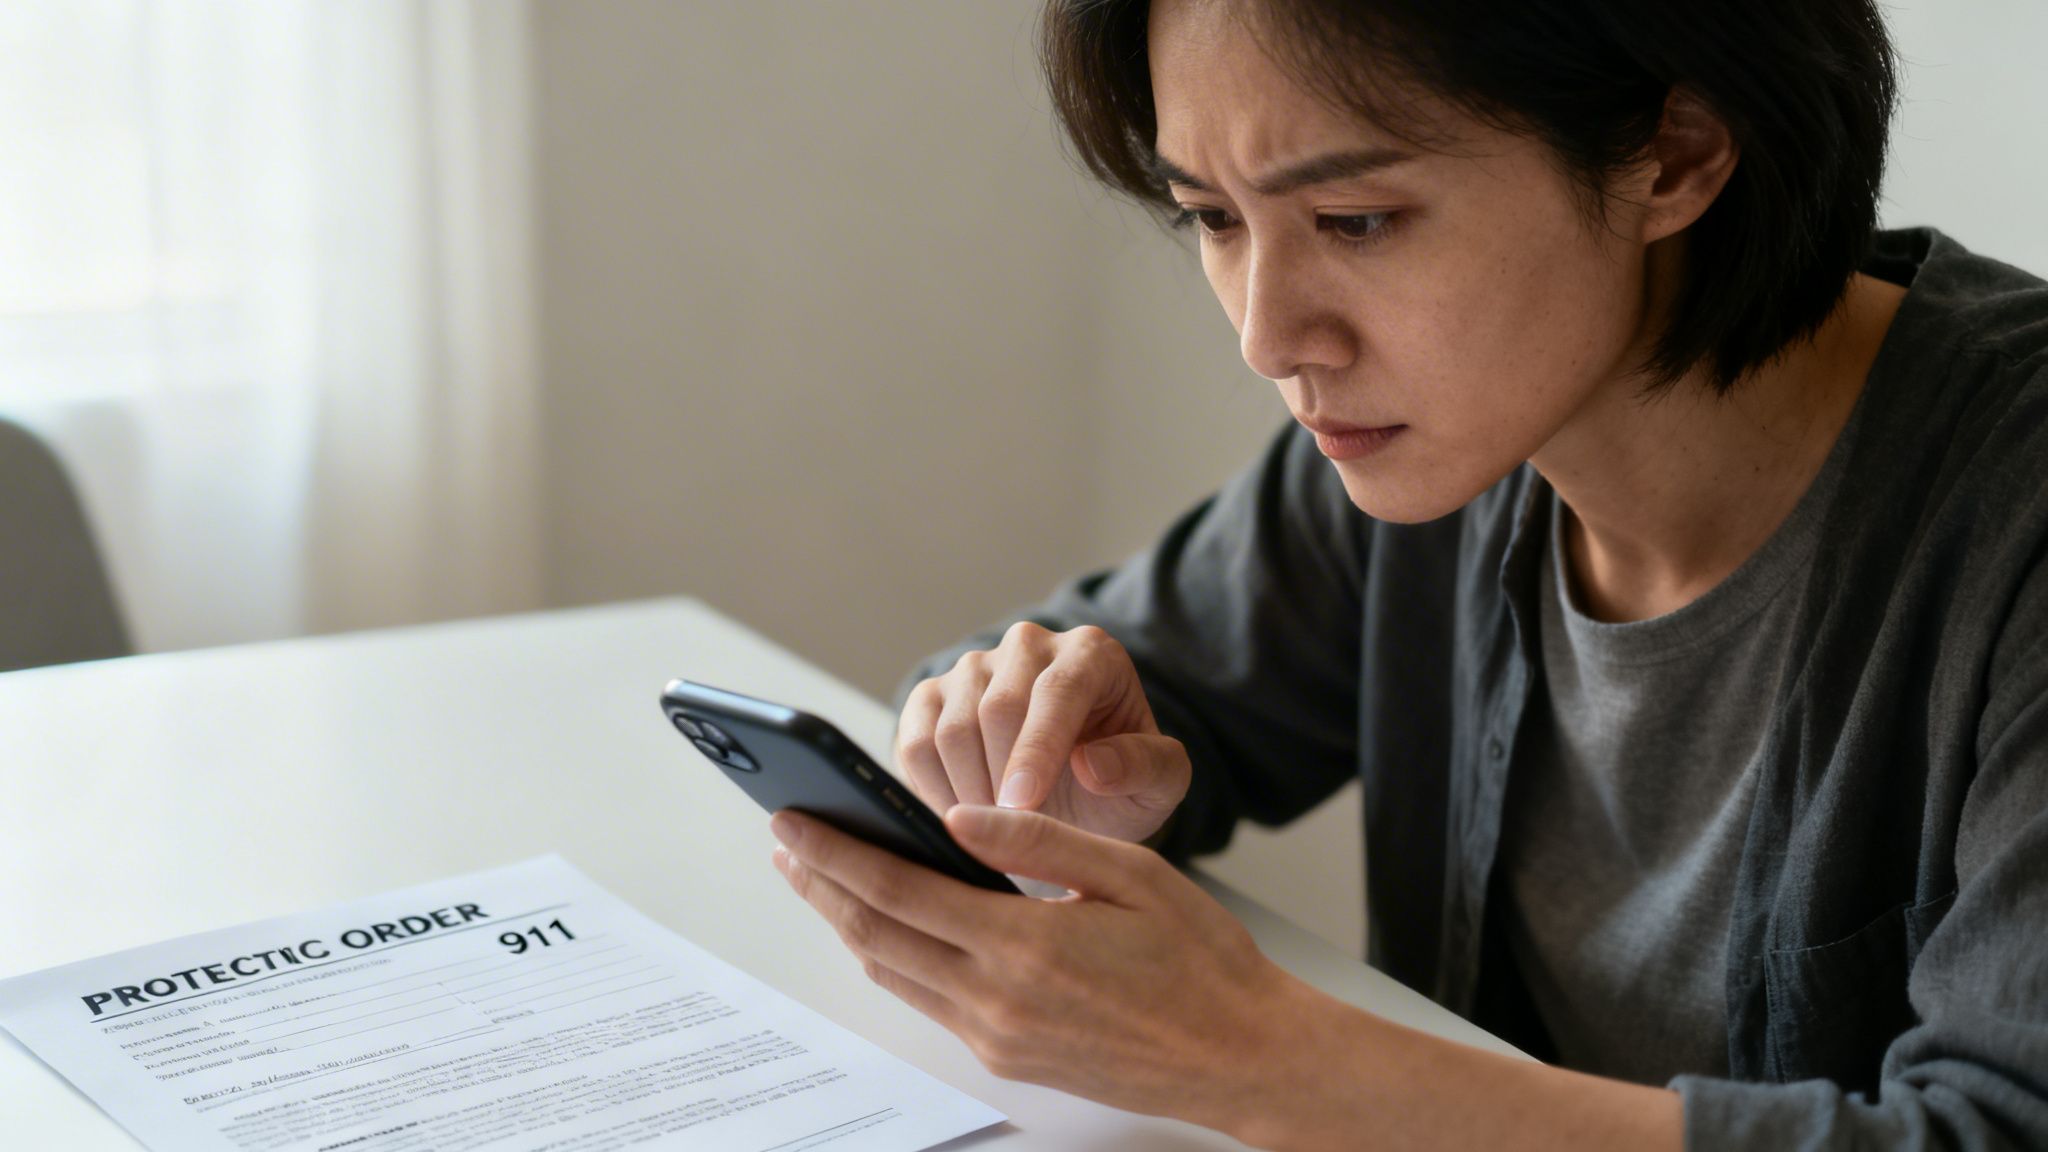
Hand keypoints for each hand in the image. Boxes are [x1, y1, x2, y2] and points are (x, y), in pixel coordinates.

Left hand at [769, 803, 1313, 1134]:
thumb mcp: (1130, 874)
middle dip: (821, 884)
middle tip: (784, 841)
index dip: (836, 853)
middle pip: (877, 934)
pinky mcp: (1007, 1056)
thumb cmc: (1200, 960)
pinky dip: (891, 957)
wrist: (1242, 1056)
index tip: (792, 822)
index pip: (899, 889)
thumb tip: (954, 817)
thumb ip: (1037, 840)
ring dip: (846, 921)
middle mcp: (996, 999)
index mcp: (1024, 945)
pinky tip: (884, 927)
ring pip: (893, 972)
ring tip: (817, 879)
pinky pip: (927, 1000)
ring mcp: (997, 1036)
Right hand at [897, 622, 1189, 842]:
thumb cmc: (1119, 787)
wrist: (1073, 799)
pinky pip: (915, 742)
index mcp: (1091, 653)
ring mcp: (973, 667)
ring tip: (997, 833)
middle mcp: (1028, 645)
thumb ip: (1147, 768)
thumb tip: (1093, 764)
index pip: (1058, 690)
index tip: (1021, 806)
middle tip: (1014, 837)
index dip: (1037, 750)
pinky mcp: (931, 696)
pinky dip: (933, 789)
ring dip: (969, 792)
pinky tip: (965, 818)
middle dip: (1001, 781)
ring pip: (952, 728)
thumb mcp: (1159, 786)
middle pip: (997, 708)